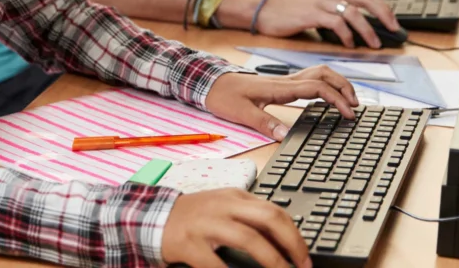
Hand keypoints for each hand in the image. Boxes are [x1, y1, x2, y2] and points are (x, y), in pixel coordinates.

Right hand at [161, 188, 312, 267]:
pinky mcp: (190, 243)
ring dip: (272, 260)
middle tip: (302, 264)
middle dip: (292, 243)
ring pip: (249, 238)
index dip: (295, 234)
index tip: (304, 255)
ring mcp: (206, 223)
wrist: (154, 216)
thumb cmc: (194, 215)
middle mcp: (224, 206)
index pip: (274, 210)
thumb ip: (248, 216)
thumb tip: (282, 237)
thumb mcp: (223, 206)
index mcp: (235, 196)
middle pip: (268, 218)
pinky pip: (216, 264)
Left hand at [205, 68, 358, 135]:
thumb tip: (284, 136)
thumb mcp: (241, 112)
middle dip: (343, 86)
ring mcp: (284, 81)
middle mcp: (284, 81)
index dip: (336, 98)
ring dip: (336, 82)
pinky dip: (325, 84)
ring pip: (318, 73)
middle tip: (356, 105)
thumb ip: (264, 123)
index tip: (348, 113)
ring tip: (349, 99)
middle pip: (323, 74)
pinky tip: (328, 96)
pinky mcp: (281, 85)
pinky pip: (309, 79)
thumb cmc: (223, 95)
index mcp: (279, 87)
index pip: (316, 87)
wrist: (208, 81)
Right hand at [250, 0, 401, 47]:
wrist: (267, 10)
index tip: (392, 21)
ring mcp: (321, 1)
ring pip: (353, 12)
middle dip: (384, 14)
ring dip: (367, 30)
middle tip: (393, 29)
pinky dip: (347, 35)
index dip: (383, 6)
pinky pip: (336, 23)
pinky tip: (350, 44)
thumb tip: (362, 19)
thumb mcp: (319, 1)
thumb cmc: (293, 9)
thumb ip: (338, 5)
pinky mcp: (312, 14)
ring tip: (374, 43)